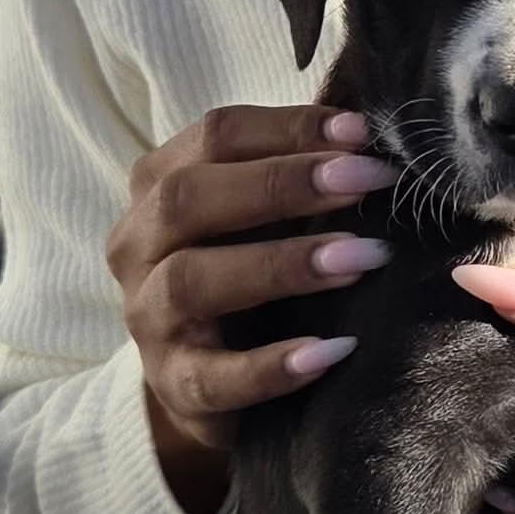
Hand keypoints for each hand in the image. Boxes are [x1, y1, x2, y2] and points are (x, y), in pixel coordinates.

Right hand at [107, 104, 398, 513]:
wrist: (212, 384)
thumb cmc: (251, 279)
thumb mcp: (266, 220)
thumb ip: (303, 178)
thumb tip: (375, 140)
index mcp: (159, 186)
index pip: (215, 137)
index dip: (288, 129)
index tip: (362, 134)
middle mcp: (139, 244)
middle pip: (190, 198)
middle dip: (284, 184)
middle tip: (367, 182)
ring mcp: (149, 317)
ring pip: (195, 280)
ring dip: (284, 265)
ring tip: (363, 258)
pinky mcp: (174, 384)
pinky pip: (216, 376)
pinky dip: (274, 365)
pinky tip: (334, 351)